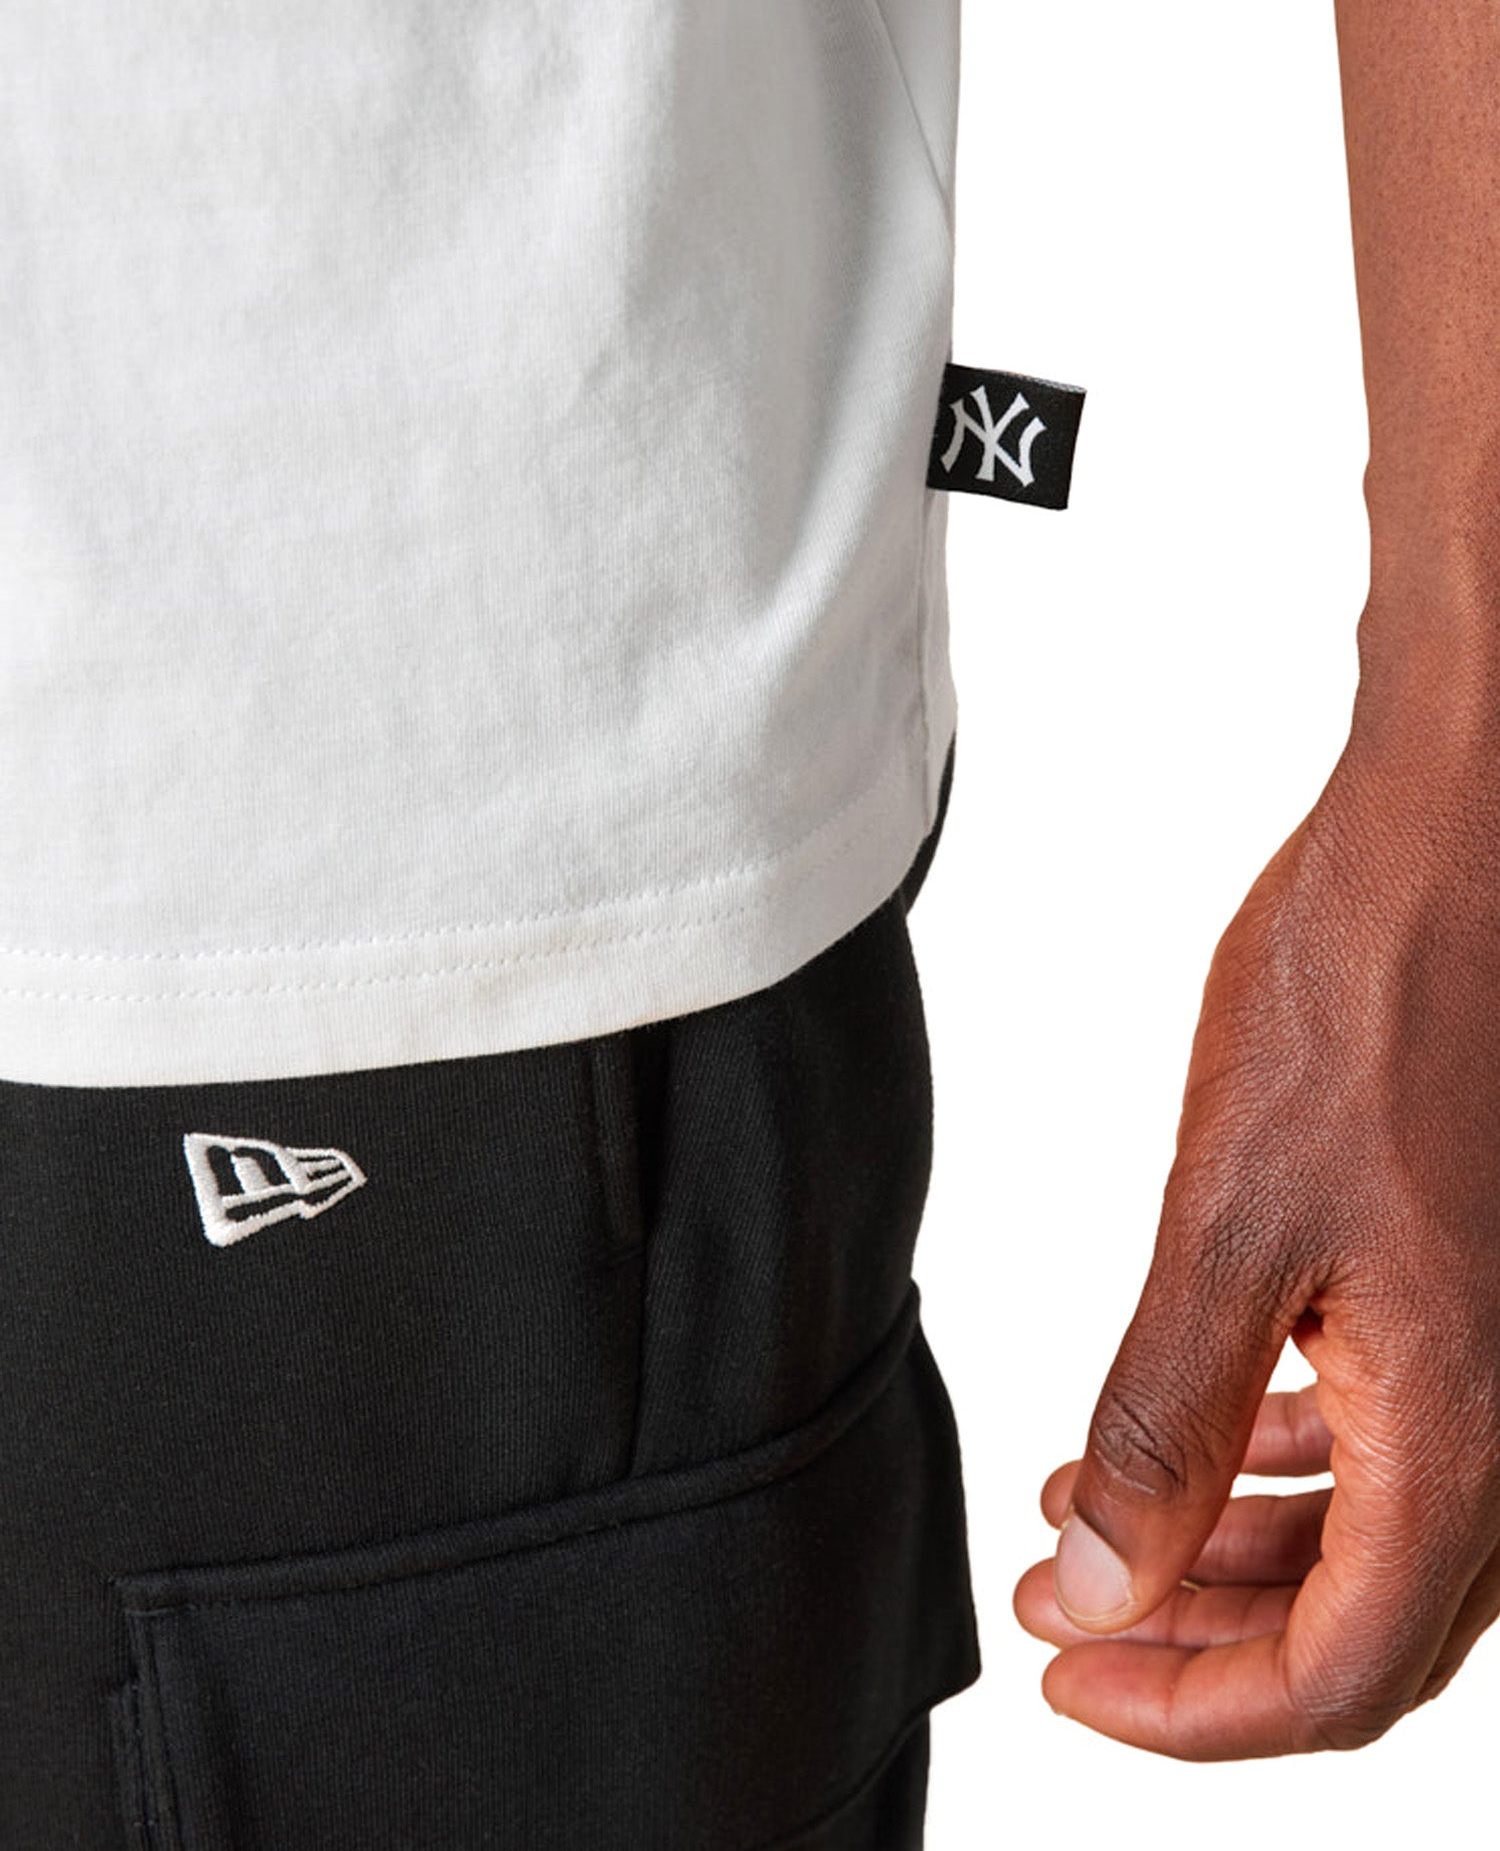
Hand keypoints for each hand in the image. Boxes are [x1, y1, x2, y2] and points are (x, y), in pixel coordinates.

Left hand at [1012, 731, 1499, 1757]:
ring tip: (1095, 1518)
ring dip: (1233, 1547)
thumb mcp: (1230, 1218)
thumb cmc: (1365, 989)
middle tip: (1069, 1612)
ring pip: (1377, 1528)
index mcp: (1469, 1428)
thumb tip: (1104, 1586)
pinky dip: (1285, 1456)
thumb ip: (1166, 1420)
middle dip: (1201, 1638)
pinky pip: (1393, 1430)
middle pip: (1362, 1621)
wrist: (1461, 839)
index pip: (1338, 1671)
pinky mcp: (1476, 1282)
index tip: (1067, 1673)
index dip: (1192, 1709)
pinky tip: (1205, 1425)